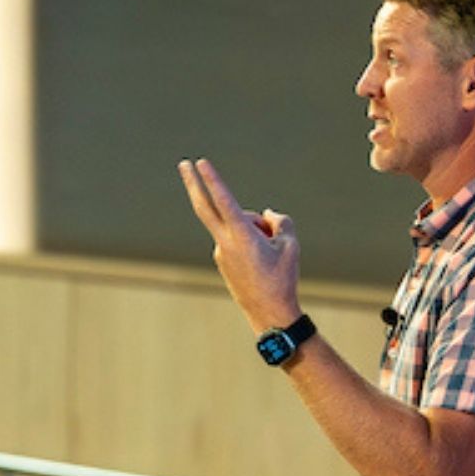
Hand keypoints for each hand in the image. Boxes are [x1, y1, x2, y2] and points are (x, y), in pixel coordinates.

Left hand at [178, 159, 303, 329]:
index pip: (224, 201)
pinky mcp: (222, 259)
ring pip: (237, 223)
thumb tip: (265, 213)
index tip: (200, 164)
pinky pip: (237, 237)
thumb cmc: (282, 278)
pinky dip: (251, 238)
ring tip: (272, 252)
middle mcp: (224, 242)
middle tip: (183, 163)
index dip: (213, 180)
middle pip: (206, 207)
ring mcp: (220, 251)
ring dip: (255, 227)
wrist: (268, 312)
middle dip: (194, 184)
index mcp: (240, 237)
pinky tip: (263, 258)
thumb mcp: (291, 245)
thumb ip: (280, 221)